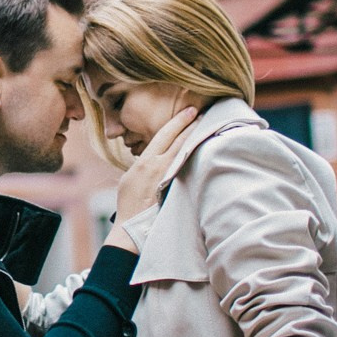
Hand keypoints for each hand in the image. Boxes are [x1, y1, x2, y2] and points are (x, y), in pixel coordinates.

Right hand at [110, 105, 197, 237]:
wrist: (133, 226)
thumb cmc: (129, 202)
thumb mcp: (130, 177)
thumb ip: (144, 164)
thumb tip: (155, 156)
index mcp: (145, 161)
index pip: (165, 134)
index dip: (178, 121)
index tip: (190, 111)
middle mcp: (158, 166)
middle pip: (179, 140)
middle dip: (192, 125)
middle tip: (205, 112)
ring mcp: (168, 177)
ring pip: (185, 152)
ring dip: (196, 138)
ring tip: (207, 126)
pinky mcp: (176, 188)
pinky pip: (187, 168)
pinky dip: (195, 157)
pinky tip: (204, 150)